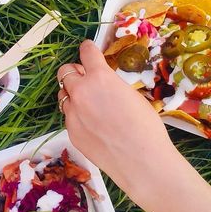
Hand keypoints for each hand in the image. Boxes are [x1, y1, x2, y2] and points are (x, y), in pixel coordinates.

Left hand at [57, 40, 181, 199]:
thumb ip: (111, 85)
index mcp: (99, 77)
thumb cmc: (146, 128)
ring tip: (91, 106)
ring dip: (74, 95)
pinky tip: (94, 127)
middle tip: (86, 79)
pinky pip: (69, 117)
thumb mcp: (131, 96)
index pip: (86, 52)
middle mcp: (81, 92)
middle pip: (65, 72)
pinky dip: (77, 116)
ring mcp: (72, 113)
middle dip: (75, 72)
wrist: (141, 162)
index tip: (88, 49)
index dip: (88, 49)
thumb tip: (103, 84)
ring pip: (64, 96)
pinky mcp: (70, 132)